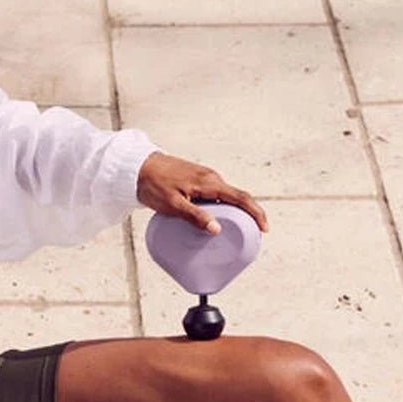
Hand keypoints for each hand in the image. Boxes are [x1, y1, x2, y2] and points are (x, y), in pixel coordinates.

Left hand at [136, 152, 267, 234]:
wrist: (138, 167)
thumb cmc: (153, 184)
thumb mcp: (173, 204)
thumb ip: (195, 216)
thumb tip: (217, 229)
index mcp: (209, 182)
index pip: (241, 197)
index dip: (256, 213)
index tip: (264, 228)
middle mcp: (211, 178)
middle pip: (238, 197)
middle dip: (249, 215)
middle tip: (252, 234)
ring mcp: (205, 178)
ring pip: (227, 196)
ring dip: (236, 212)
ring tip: (237, 230)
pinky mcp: (197, 180)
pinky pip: (216, 195)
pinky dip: (223, 207)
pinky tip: (217, 219)